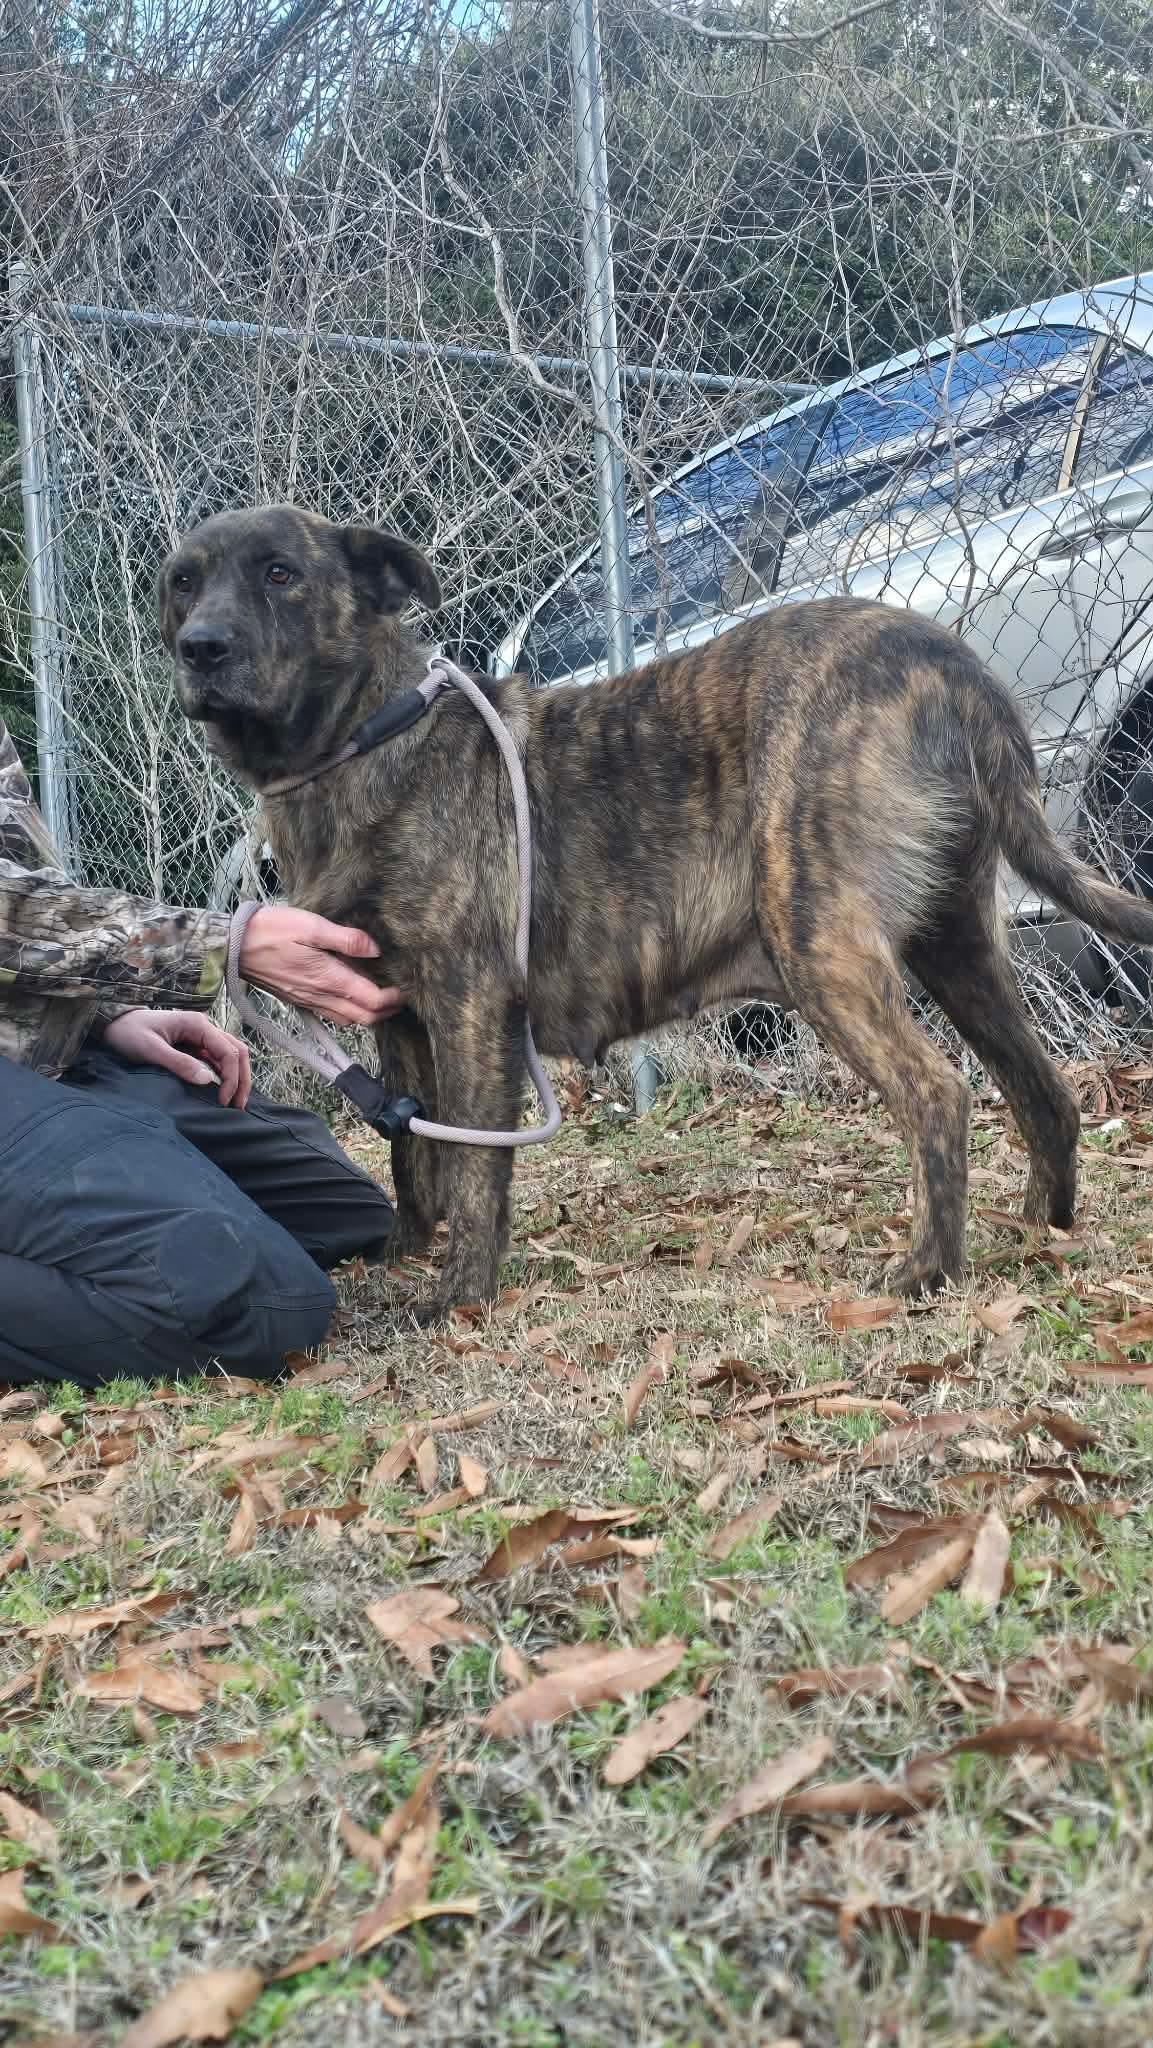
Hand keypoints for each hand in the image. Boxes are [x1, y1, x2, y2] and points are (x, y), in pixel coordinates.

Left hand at [102, 1008, 252, 1106]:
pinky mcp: (195, 1046)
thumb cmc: (130, 1034)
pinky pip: (218, 1060)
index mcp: (197, 1024)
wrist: (115, 1024)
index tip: (223, 1101)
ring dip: (237, 1077)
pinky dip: (225, 1075)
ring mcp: (201, 1037)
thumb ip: (179, 1063)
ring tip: (234, 1102)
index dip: (232, 1078)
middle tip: (238, 1106)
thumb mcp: (151, 1050)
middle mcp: (204, 1028)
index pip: (229, 1052)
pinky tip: (223, 1091)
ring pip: (231, 1055)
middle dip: (242, 1079)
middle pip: (237, 1052)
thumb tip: (208, 1080)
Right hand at [236, 904, 406, 1028]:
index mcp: (328, 979)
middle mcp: (321, 996)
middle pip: (365, 1018)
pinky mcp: (299, 1000)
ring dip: (370, 1014)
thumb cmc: (271, 931)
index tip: (408, 987)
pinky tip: (352, 997)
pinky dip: (349, 1012)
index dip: (395, 998)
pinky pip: (331, 1015)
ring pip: (349, 1020)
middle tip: (402, 996)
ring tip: (383, 998)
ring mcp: (309, 1001)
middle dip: (388, 1011)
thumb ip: (346, 939)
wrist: (234, 946)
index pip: (372, 1001)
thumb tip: (375, 949)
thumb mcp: (312, 926)